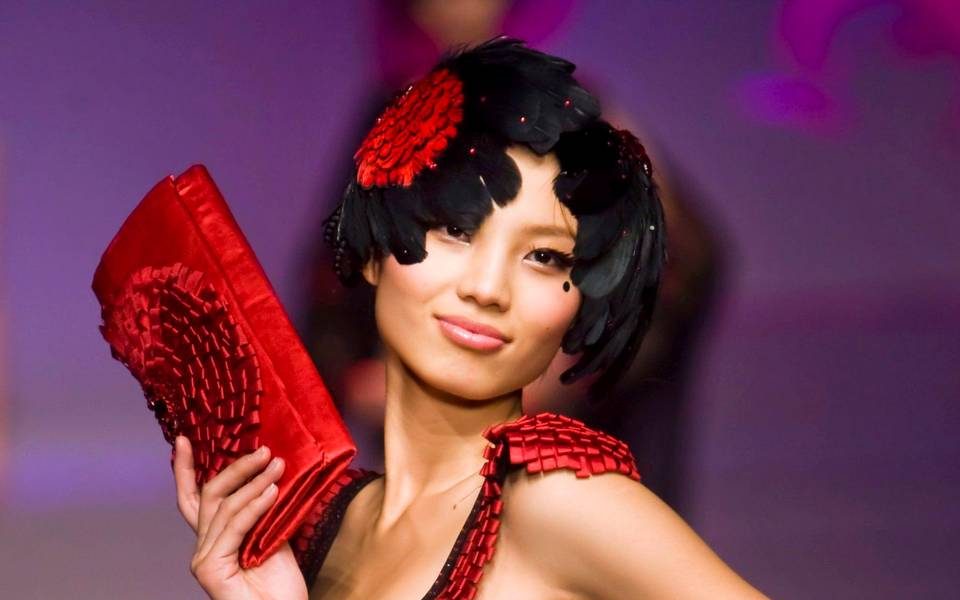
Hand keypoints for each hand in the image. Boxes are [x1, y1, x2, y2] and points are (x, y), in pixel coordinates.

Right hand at [173, 436, 308, 599]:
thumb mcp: (273, 539)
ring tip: (277, 466)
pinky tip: (272, 491)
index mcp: (216, 539)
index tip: (184, 440)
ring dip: (254, 482)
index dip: (186, 470)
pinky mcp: (210, 568)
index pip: (195, 499)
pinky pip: (235, 525)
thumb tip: (270, 474)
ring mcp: (204, 559)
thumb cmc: (282, 588)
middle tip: (263, 450)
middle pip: (209, 495)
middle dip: (235, 468)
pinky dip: (254, 505)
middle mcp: (204, 548)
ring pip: (224, 507)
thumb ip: (263, 512)